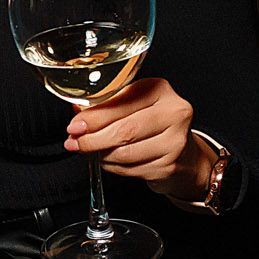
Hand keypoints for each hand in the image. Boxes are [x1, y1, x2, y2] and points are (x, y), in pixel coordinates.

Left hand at [64, 77, 215, 202]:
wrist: (183, 154)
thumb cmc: (152, 126)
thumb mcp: (132, 107)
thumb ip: (106, 106)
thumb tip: (77, 111)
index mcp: (159, 89)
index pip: (121, 102)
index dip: (94, 117)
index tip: (75, 125)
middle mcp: (173, 112)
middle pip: (124, 130)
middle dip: (93, 139)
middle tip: (75, 143)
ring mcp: (176, 140)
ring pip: (125, 152)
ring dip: (102, 155)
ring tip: (95, 152)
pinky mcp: (171, 165)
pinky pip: (131, 169)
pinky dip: (115, 167)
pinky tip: (113, 161)